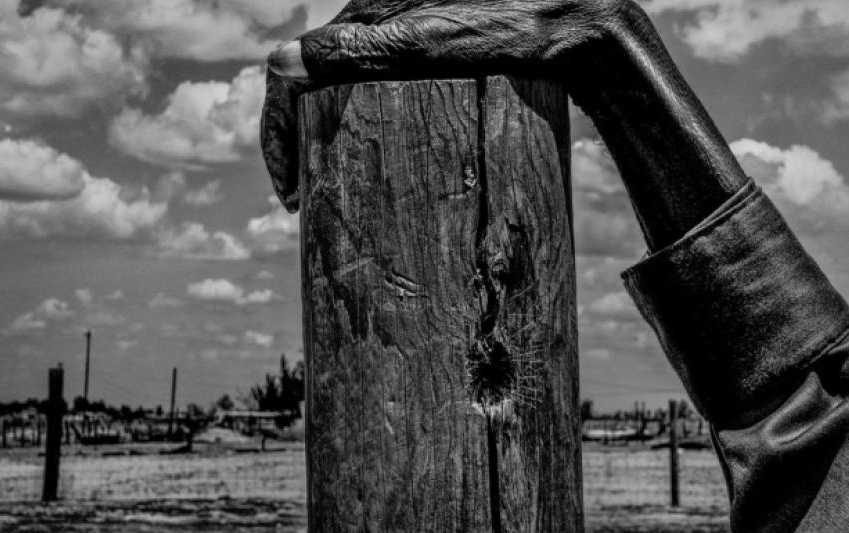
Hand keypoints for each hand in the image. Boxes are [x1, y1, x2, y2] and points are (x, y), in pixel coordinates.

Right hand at [261, 0, 630, 211]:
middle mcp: (375, 26)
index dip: (274, 136)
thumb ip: (358, 50)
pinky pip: (373, 97)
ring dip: (323, 141)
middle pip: (308, 89)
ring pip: (339, 96)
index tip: (289, 194)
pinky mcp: (430, 60)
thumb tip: (280, 64)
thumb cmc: (510, 30)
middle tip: (303, 199)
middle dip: (294, 144)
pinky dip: (356, 132)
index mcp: (363, 18)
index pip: (285, 72)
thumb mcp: (428, 45)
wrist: (574, 23)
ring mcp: (402, 43)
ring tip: (331, 189)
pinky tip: (371, 161)